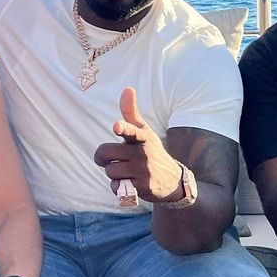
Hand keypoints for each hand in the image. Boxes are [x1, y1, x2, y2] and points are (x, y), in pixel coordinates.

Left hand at [93, 87, 185, 202]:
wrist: (172, 180)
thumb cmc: (151, 151)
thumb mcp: (144, 132)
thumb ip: (131, 113)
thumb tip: (127, 88)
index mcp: (142, 137)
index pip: (132, 130)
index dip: (123, 128)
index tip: (116, 126)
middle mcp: (143, 153)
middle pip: (105, 153)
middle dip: (103, 157)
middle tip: (110, 158)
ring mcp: (143, 171)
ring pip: (109, 170)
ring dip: (113, 172)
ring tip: (125, 171)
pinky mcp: (142, 187)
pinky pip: (116, 186)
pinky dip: (118, 186)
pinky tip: (129, 183)